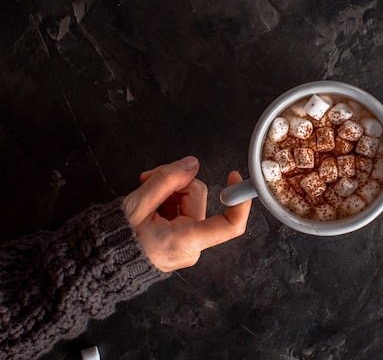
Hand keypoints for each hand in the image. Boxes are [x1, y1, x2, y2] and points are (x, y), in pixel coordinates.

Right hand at [122, 156, 251, 271]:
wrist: (99, 263)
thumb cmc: (114, 241)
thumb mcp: (137, 205)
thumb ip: (166, 181)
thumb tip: (191, 164)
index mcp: (186, 242)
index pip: (230, 225)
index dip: (238, 200)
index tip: (232, 177)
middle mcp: (191, 247)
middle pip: (197, 199)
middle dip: (175, 184)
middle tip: (149, 179)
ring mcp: (186, 245)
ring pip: (189, 202)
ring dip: (168, 192)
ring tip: (144, 195)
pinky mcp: (180, 242)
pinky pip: (181, 212)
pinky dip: (166, 203)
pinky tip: (149, 204)